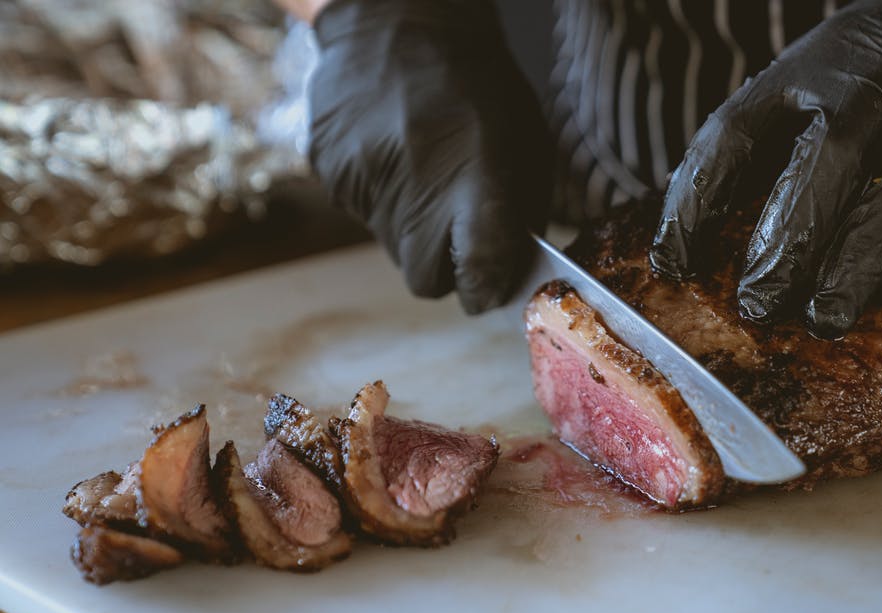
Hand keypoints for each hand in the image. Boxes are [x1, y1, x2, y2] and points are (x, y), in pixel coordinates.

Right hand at [308, 0, 549, 313]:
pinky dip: (382, 198)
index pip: (478, 269)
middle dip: (444, 268)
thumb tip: (508, 273)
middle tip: (457, 231)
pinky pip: (362, 214)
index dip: (485, 288)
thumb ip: (519, 213)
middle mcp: (414, 184)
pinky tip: (393, 153)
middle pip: (424, 279)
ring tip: (424, 169)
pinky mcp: (329, 172)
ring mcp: (364, 180)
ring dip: (412, 226)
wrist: (396, 18)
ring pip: (391, 247)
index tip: (490, 284)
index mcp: (474, 175)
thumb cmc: (476, 82)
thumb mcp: (524, 140)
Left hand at [650, 0, 881, 337]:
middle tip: (756, 304)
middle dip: (782, 247)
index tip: (670, 264)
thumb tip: (704, 227)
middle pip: (814, 170)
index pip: (730, 136)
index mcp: (799, 74)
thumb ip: (768, 141)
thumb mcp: (811, 76)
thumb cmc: (879, 64)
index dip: (692, 205)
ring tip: (822, 319)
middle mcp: (861, 93)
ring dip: (850, 270)